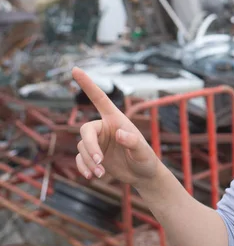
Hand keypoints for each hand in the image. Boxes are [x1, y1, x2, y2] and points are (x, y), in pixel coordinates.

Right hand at [72, 67, 159, 187]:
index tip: (75, 69)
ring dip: (89, 162)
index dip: (87, 84)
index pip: (100, 98)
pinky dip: (83, 168)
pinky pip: (80, 159)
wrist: (143, 175)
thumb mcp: (144, 152)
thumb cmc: (146, 159)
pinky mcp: (93, 155)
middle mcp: (105, 128)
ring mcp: (98, 142)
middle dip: (90, 147)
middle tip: (100, 162)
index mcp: (116, 120)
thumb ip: (133, 142)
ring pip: (82, 148)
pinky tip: (91, 177)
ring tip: (100, 174)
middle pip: (86, 130)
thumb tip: (119, 133)